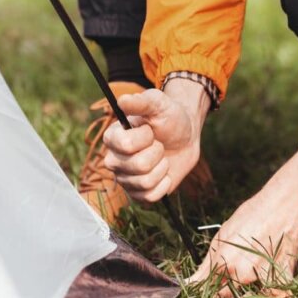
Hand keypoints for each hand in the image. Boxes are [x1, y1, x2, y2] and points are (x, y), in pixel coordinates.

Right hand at [102, 81, 209, 202]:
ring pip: (146, 182)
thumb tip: (122, 100)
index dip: (145, 137)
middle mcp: (113, 160)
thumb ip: (141, 102)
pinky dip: (164, 183)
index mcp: (112, 137)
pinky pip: (150, 196)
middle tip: (158, 144)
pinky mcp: (137, 194)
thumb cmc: (169, 117)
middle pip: (138, 166)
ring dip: (162, 167)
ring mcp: (124, 179)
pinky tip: (163, 172)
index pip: (126, 145)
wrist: (185, 136)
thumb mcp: (158, 104)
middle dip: (157, 153)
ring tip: (161, 157)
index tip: (151, 130)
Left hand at [190, 141, 297, 293]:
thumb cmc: (252, 215)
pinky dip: (271, 281)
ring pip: (248, 290)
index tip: (208, 282)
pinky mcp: (282, 281)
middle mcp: (243, 275)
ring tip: (255, 257)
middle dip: (227, 284)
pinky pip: (272, 290)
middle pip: (227, 293)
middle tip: (235, 264)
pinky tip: (271, 262)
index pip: (208, 287)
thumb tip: (192, 282)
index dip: (207, 286)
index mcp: (225, 263)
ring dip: (249, 281)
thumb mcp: (223, 234)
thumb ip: (208, 262)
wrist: (283, 207)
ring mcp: (263, 280)